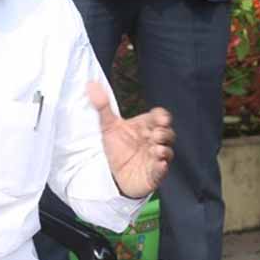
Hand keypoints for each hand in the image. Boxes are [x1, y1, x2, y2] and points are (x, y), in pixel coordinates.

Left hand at [88, 82, 173, 198]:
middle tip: (154, 135)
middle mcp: (153, 141)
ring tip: (154, 149)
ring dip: (163, 148)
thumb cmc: (117, 149)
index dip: (161, 116)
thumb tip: (91, 84)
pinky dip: (162, 166)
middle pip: (168, 133)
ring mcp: (156, 157)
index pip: (160, 116)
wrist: (113, 175)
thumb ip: (102, 106)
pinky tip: (158, 163)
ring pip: (167, 150)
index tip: (160, 118)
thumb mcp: (108, 126)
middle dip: (164, 132)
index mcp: (146, 127)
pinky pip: (162, 170)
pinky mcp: (154, 173)